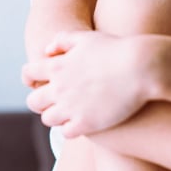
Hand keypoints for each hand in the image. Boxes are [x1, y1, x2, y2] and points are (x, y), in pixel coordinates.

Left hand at [21, 31, 151, 137]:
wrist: (142, 67)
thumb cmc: (117, 49)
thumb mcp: (87, 37)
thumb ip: (63, 41)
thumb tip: (47, 52)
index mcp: (57, 66)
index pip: (28, 74)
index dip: (30, 78)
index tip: (37, 82)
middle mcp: (59, 88)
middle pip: (33, 101)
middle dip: (40, 101)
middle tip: (53, 101)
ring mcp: (71, 108)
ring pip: (48, 119)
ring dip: (56, 115)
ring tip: (69, 112)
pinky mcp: (86, 124)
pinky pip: (66, 132)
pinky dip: (71, 128)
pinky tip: (82, 121)